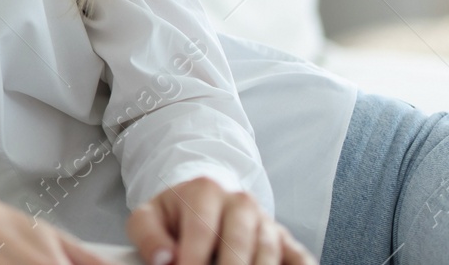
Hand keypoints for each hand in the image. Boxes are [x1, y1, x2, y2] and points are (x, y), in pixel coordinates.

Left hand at [128, 177, 313, 264]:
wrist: (203, 202)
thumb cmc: (175, 215)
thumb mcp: (149, 217)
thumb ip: (149, 235)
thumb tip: (164, 259)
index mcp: (205, 190)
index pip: (201, 229)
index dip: (192, 259)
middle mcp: (241, 202)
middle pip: (239, 242)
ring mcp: (266, 221)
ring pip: (267, 252)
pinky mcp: (285, 240)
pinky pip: (299, 257)